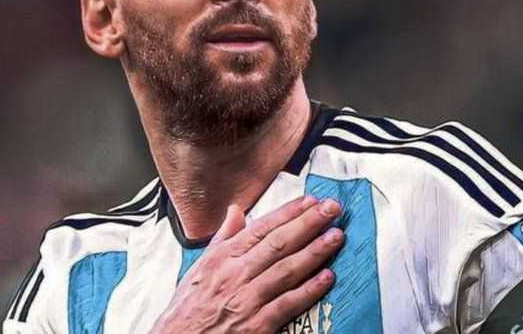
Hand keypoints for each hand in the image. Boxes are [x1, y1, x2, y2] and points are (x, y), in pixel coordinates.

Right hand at [151, 196, 343, 333]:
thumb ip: (222, 238)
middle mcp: (235, 275)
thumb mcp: (199, 268)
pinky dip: (309, 290)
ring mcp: (246, 300)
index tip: (310, 201)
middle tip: (331, 209)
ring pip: (287, 270)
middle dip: (308, 223)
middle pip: (278, 243)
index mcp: (222, 258)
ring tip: (336, 236)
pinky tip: (327, 277)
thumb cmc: (187, 310)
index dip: (289, 212)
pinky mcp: (256, 326)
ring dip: (315, 251)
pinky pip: (288, 304)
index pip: (261, 228)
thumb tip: (236, 212)